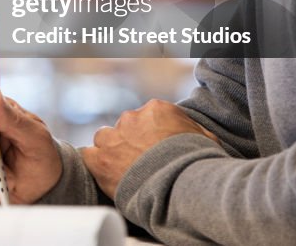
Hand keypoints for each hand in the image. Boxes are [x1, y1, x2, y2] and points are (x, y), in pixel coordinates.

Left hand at [81, 99, 219, 199]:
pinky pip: (89, 155)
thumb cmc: (199, 164)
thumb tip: (189, 131)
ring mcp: (114, 137)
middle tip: (141, 164)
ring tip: (124, 170)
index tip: (153, 150)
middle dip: (130, 143)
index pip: (144, 118)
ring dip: (111, 151)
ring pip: (104, 138)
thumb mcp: (205, 139)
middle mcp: (132, 118)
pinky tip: (108, 175)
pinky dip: (96, 164)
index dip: (148, 135)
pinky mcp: (100, 158)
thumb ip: (191, 129)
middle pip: (124, 127)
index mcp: (156, 109)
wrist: (183, 186)